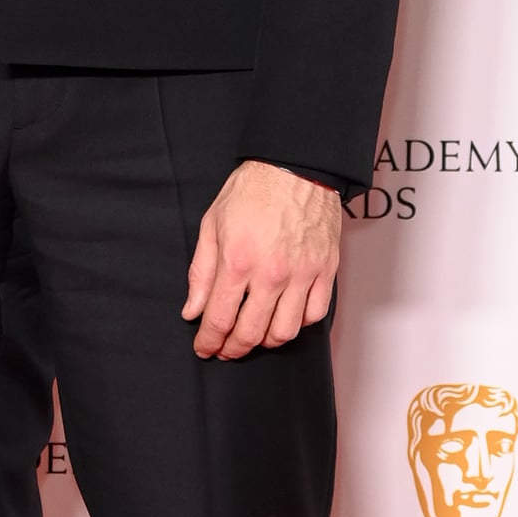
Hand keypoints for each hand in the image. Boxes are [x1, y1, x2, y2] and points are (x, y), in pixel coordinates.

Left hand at [182, 161, 342, 360]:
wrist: (296, 166)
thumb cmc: (252, 190)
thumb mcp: (212, 224)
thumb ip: (201, 271)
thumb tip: (192, 310)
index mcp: (238, 260)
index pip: (219, 318)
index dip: (208, 340)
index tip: (204, 347)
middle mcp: (271, 273)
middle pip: (250, 332)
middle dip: (232, 348)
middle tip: (225, 349)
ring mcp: (302, 274)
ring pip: (284, 331)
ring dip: (265, 341)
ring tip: (254, 336)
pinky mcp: (325, 270)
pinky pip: (314, 314)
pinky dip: (297, 324)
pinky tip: (284, 318)